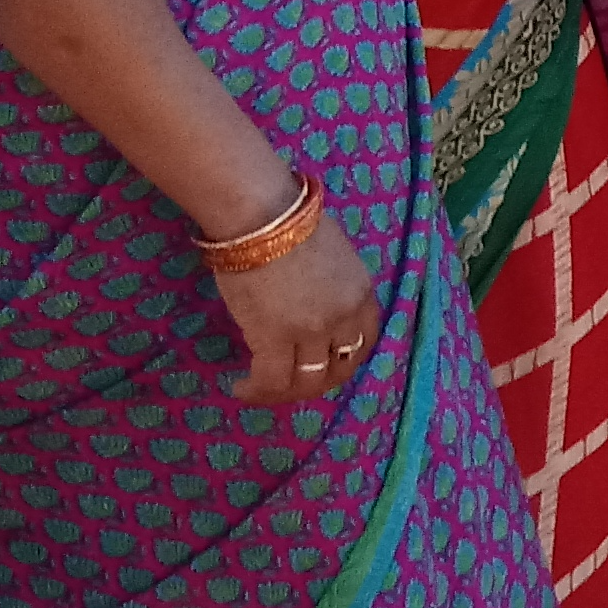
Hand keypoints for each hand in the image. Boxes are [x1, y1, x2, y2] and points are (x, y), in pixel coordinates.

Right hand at [214, 213, 378, 410]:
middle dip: (317, 382)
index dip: (344, 359)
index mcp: (361, 292)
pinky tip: (242, 388)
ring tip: (260, 388)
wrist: (262, 215)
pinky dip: (257, 390)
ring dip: (284, 392)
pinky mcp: (275, 337)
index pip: (365, 340)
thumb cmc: (290, 223)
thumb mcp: (333, 255)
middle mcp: (344, 315)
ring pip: (307, 381)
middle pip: (340, 367)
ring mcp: (313, 330)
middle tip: (291, 384)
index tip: (323, 364)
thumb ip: (334, 286)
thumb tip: (314, 304)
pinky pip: (272, 380)